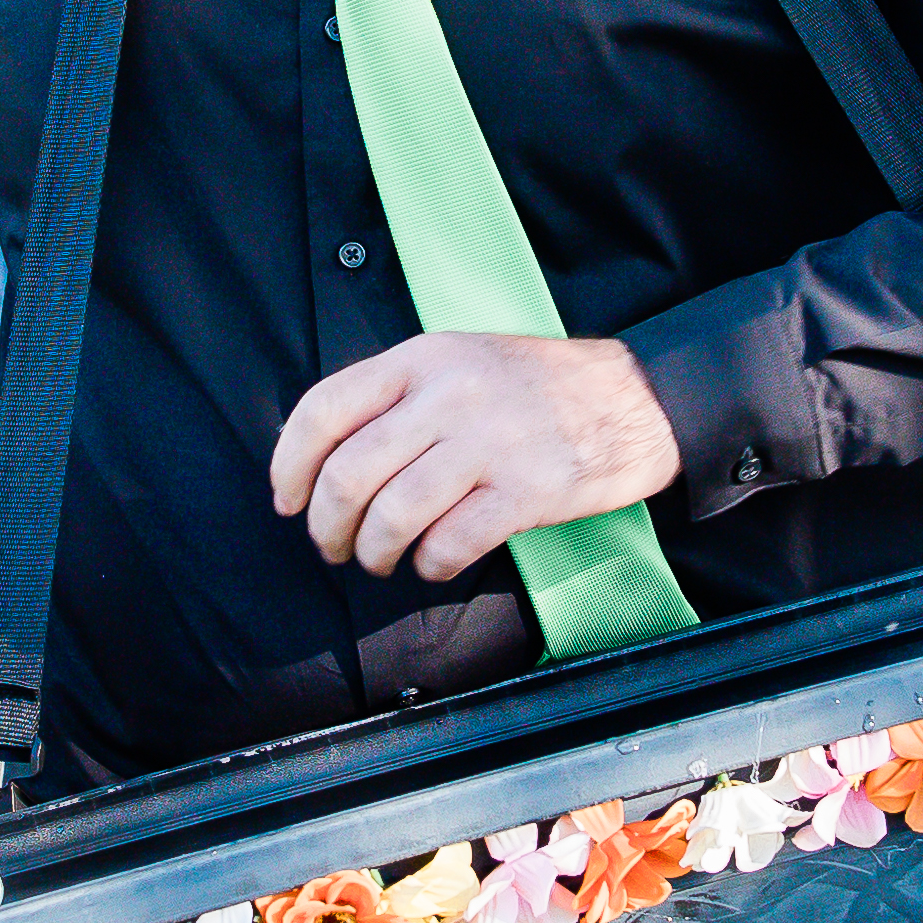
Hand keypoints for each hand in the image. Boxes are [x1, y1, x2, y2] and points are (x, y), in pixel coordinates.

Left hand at [270, 333, 681, 583]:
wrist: (634, 397)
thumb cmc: (537, 386)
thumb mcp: (461, 358)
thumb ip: (399, 393)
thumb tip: (326, 454)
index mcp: (423, 357)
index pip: (325, 409)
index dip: (290, 465)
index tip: (288, 500)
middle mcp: (449, 395)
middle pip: (350, 474)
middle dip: (327, 526)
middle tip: (333, 546)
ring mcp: (489, 442)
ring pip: (393, 515)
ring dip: (373, 552)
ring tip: (380, 560)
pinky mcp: (526, 490)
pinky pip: (451, 542)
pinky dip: (430, 565)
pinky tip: (435, 563)